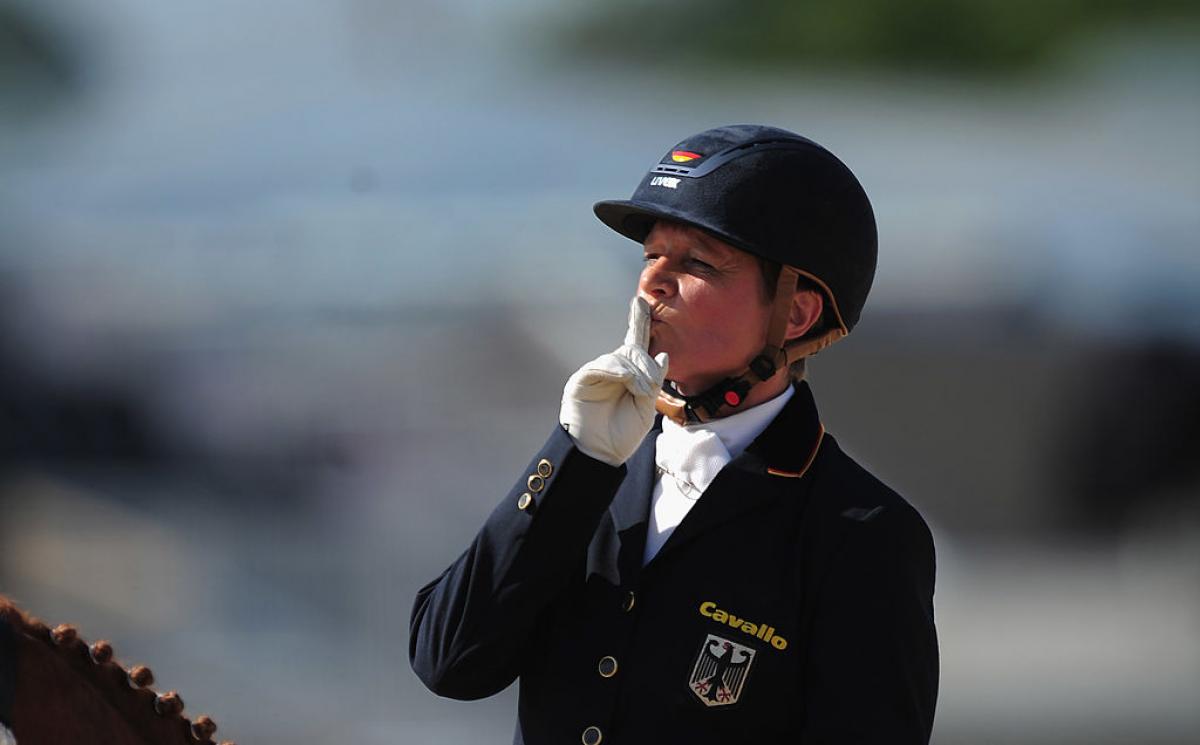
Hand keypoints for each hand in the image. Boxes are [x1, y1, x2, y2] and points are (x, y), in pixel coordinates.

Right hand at [559, 297, 668, 465]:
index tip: (640, 301)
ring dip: (635, 372)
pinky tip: (626, 382)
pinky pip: (602, 366)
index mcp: (628, 375)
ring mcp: (596, 374)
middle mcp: (612, 370)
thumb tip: (662, 353)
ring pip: (620, 358)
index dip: (638, 321)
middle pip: (632, 350)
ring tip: (640, 393)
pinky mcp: (581, 381)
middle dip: (645, 365)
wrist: (601, 454)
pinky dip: (617, 372)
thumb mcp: (646, 406)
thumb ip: (653, 380)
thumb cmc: (623, 434)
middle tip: (649, 387)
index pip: (635, 343)